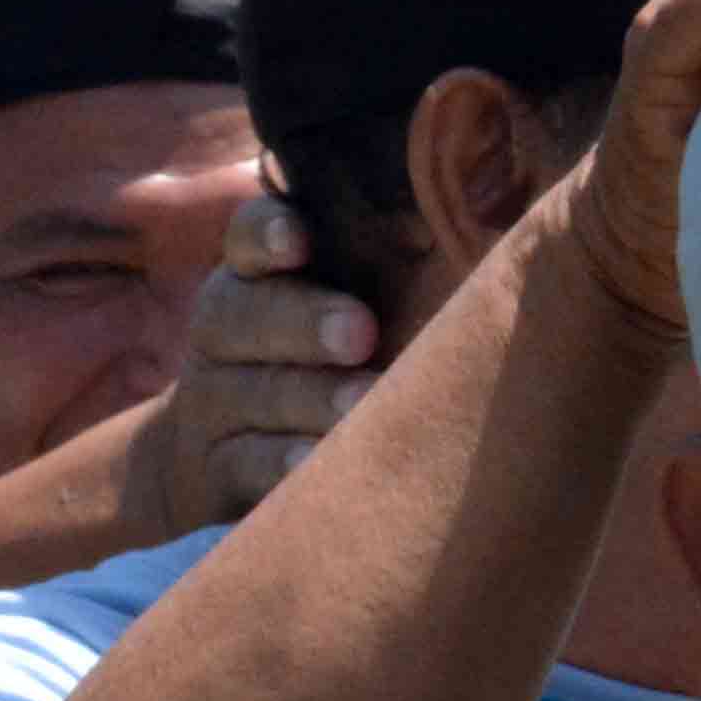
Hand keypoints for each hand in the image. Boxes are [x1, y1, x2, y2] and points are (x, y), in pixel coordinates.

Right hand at [129, 197, 385, 534]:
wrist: (222, 467)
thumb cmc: (318, 369)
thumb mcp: (336, 313)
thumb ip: (384, 275)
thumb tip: (486, 228)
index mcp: (253, 280)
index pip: (247, 238)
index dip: (267, 233)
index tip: (299, 241)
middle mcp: (222, 334)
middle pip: (242, 313)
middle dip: (304, 320)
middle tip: (360, 331)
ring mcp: (213, 404)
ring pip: (252, 392)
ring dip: (310, 395)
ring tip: (363, 401)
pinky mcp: (217, 471)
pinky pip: (245, 463)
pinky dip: (283, 462)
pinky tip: (317, 462)